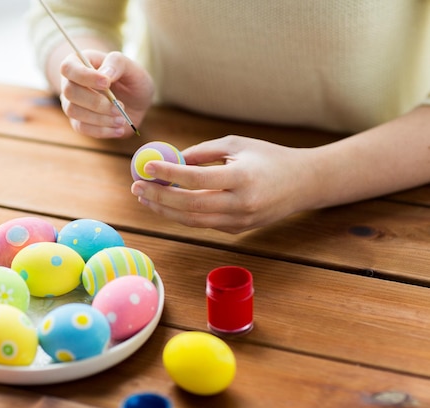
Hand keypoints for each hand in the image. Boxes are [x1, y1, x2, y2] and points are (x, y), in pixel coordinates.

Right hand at [59, 50, 153, 137]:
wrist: (135, 102)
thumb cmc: (131, 79)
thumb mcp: (131, 67)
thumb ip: (117, 63)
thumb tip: (105, 74)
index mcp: (79, 62)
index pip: (69, 68)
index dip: (85, 76)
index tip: (107, 83)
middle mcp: (70, 83)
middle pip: (69, 92)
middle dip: (96, 102)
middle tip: (120, 106)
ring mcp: (72, 103)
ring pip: (73, 112)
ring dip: (100, 118)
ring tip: (122, 119)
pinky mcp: (79, 121)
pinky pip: (82, 128)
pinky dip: (102, 130)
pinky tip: (119, 129)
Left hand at [130, 135, 319, 232]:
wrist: (303, 183)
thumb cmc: (268, 157)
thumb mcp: (237, 144)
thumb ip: (203, 152)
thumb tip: (171, 160)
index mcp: (242, 178)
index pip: (197, 179)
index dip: (169, 174)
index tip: (147, 166)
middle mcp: (241, 204)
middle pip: (190, 206)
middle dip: (159, 197)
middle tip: (137, 187)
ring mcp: (240, 221)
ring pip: (193, 221)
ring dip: (165, 210)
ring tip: (144, 197)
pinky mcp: (237, 230)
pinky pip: (203, 223)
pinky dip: (182, 214)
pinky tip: (166, 203)